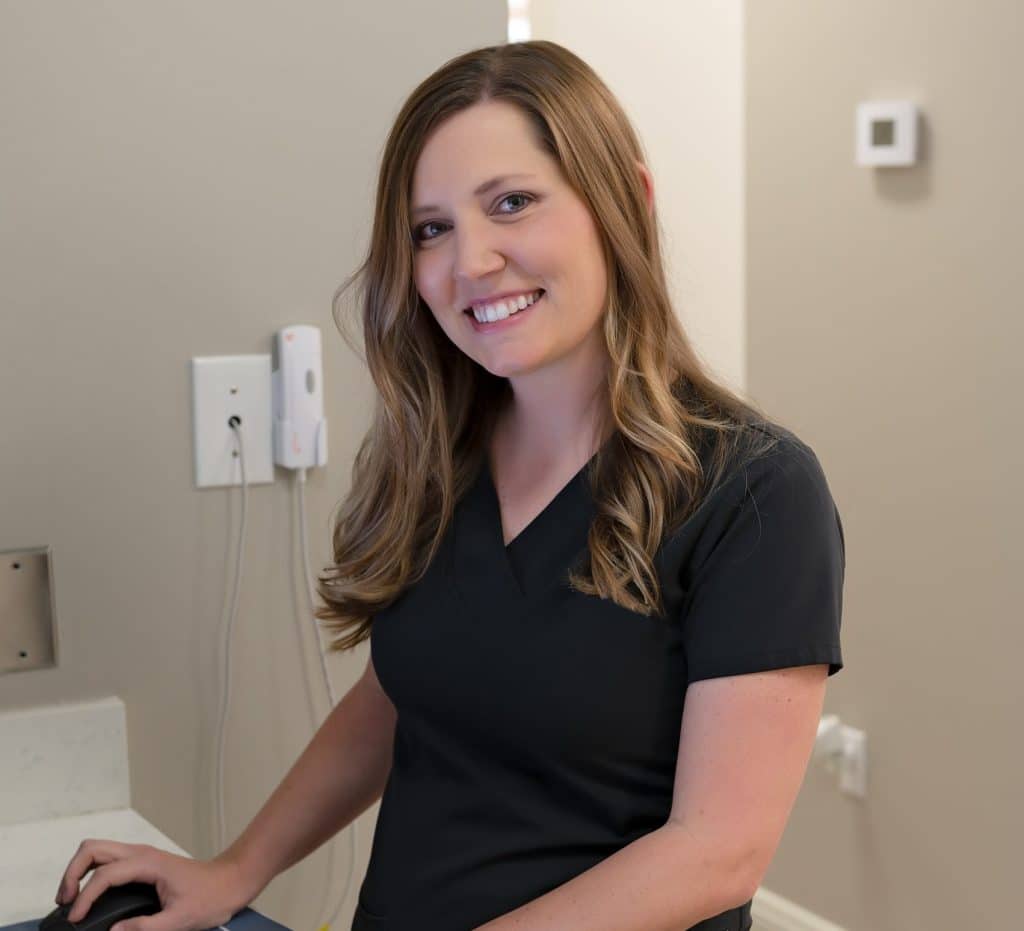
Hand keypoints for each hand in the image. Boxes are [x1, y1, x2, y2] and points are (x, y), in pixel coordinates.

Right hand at [55, 839, 259, 930]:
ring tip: (71, 900)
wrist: (231, 881)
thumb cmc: (211, 897)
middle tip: (66, 904)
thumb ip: (145, 928)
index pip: (104, 874)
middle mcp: (141, 852)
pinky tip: (89, 894)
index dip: (85, 897)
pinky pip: (108, 859)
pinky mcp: (142, 861)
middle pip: (92, 849)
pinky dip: (90, 872)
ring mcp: (141, 854)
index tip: (76, 919)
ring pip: (98, 850)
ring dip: (78, 870)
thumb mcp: (179, 920)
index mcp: (148, 863)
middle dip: (71, 873)